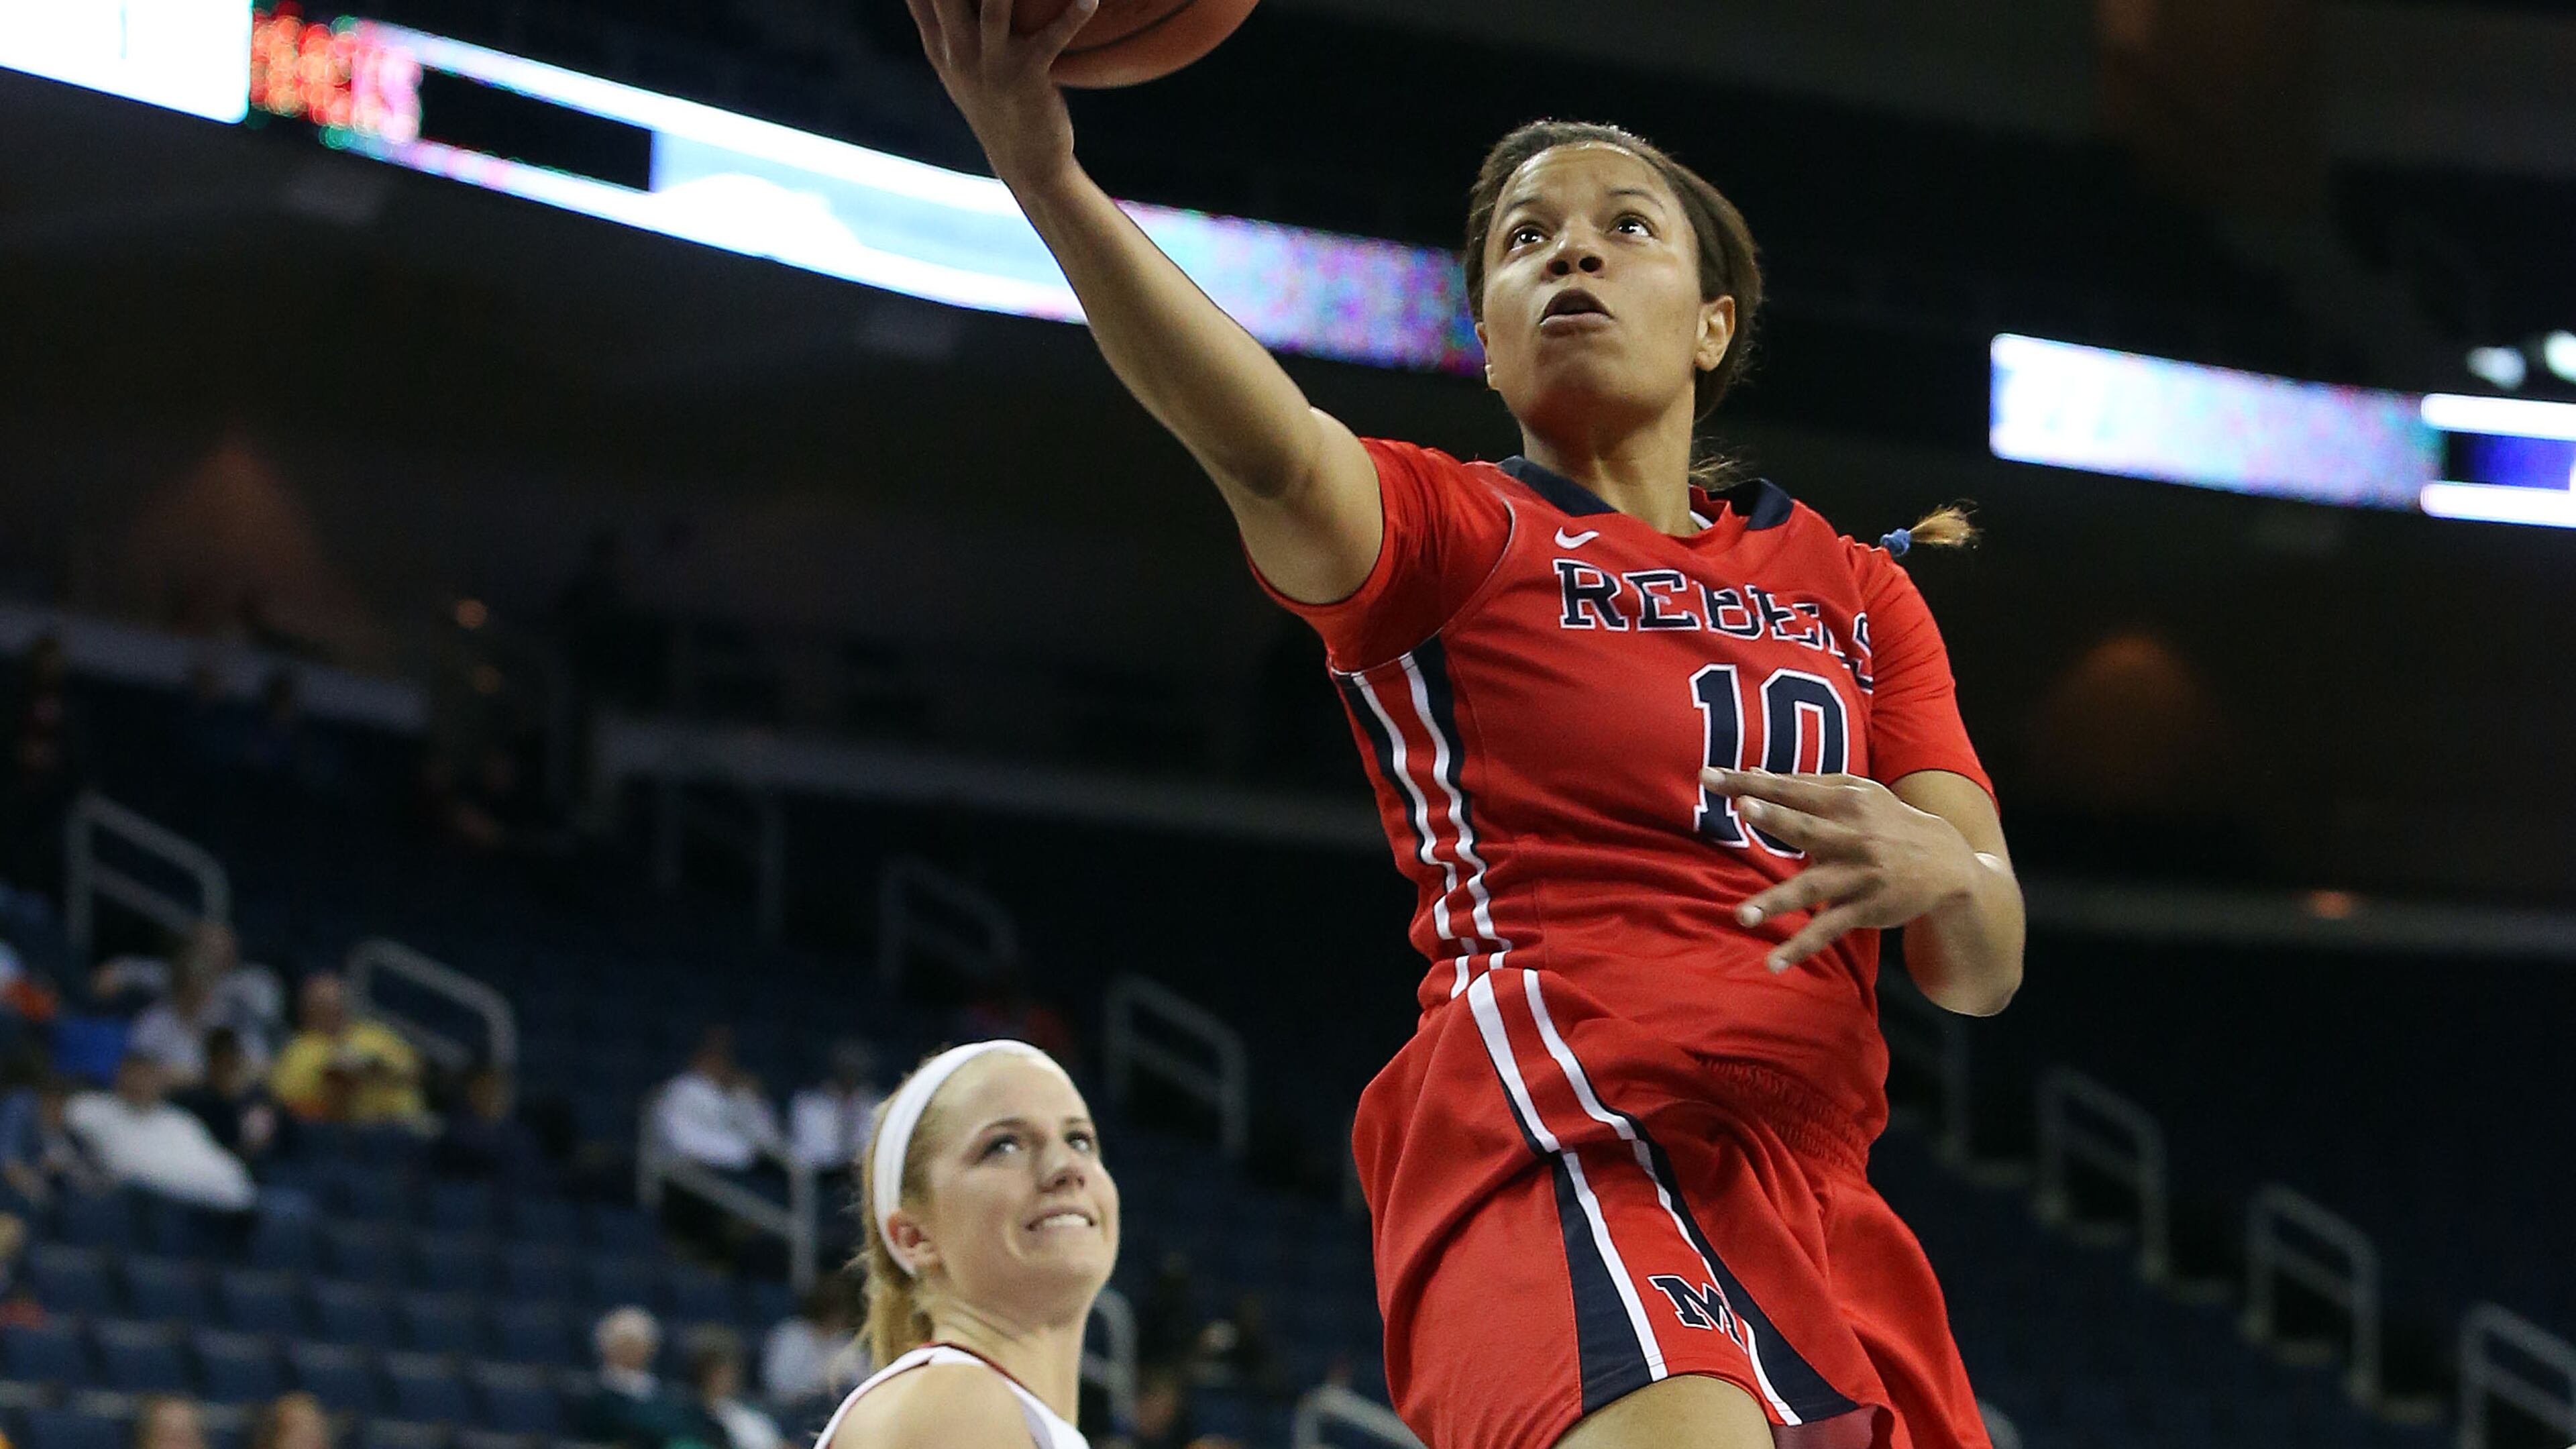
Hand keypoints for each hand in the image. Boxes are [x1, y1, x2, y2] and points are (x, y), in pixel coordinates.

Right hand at [905, 0, 1098, 190]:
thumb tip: (949, 2)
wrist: (1025, 163)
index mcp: (939, 46)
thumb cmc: (1000, 108)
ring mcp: (988, 66)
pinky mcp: (1024, 78)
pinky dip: (1072, 15)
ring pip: (993, 6)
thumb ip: (948, 28)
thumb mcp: (963, 69)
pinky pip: (1052, 38)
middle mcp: (957, 52)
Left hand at [1702, 769, 1979, 971]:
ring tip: (1741, 916)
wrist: (1945, 861)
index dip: (1750, 783)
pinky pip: (1827, 931)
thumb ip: (1804, 783)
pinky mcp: (1863, 909)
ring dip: (1776, 901)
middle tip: (1743, 810)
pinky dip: (1801, 947)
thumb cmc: (1885, 819)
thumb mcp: (1856, 792)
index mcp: (1844, 801)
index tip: (1708, 777)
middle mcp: (1851, 836)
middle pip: (1806, 827)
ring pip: (1812, 888)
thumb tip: (1751, 775)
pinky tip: (1773, 963)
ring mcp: (1857, 876)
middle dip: (1775, 818)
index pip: (1789, 789)